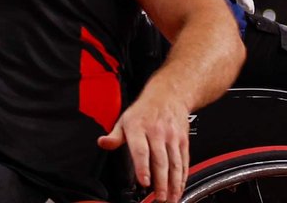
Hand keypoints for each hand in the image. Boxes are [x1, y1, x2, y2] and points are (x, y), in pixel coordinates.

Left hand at [97, 83, 189, 202]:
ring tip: (170, 199)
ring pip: (174, 163)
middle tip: (160, 198)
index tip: (144, 182)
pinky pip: (184, 161)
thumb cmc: (145, 110)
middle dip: (161, 182)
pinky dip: (183, 177)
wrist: (169, 94)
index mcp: (139, 127)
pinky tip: (179, 188)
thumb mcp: (125, 119)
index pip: (141, 150)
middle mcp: (157, 132)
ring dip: (174, 184)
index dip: (143, 167)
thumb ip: (115, 136)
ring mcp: (172, 136)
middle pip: (160, 160)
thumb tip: (103, 143)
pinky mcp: (183, 140)